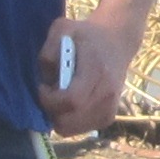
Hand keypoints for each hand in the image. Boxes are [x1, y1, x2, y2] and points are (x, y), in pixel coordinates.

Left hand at [38, 15, 133, 137]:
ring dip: (59, 117)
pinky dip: (69, 121)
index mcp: (97, 70)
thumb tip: (47, 79)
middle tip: (50, 93)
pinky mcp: (108, 118)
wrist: (116, 42)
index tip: (43, 87)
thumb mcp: (63, 29)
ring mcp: (110, 108)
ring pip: (72, 129)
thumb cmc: (85, 35)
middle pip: (69, 121)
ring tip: (61, 97)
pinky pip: (80, 130)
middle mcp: (107, 93)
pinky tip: (71, 103)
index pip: (71, 100)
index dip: (50, 100)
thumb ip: (49, 50)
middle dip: (51, 111)